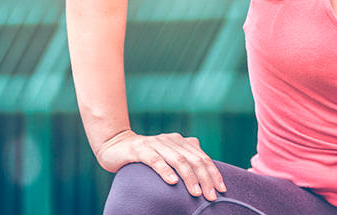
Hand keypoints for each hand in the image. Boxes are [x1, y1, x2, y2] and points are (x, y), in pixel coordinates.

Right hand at [95, 130, 226, 200]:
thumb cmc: (144, 155)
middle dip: (205, 178)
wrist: (114, 146)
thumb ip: (185, 156)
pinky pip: (155, 160)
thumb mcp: (167, 155)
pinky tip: (172, 182)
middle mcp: (170, 140)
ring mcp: (155, 143)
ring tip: (196, 192)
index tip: (222, 188)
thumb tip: (205, 163)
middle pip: (194, 160)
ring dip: (189, 177)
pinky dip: (165, 171)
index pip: (202, 158)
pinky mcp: (139, 149)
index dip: (214, 173)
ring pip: (178, 160)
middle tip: (211, 195)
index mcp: (180, 142)